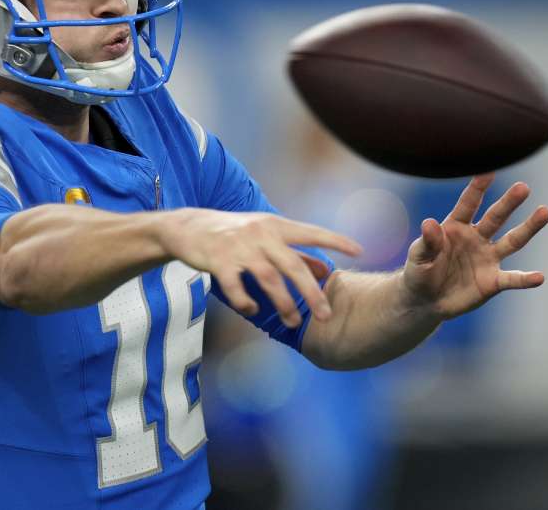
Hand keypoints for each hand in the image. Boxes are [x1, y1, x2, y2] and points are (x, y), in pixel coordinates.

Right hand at [160, 209, 363, 327]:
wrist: (188, 226)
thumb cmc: (234, 233)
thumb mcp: (265, 235)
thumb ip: (295, 252)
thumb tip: (326, 269)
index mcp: (275, 226)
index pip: (311, 232)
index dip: (335, 240)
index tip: (359, 251)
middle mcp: (261, 234)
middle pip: (293, 265)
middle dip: (311, 292)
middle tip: (326, 315)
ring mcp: (239, 247)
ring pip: (268, 279)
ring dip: (283, 303)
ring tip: (293, 321)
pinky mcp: (219, 261)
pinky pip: (237, 287)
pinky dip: (246, 302)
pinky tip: (253, 310)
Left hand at [402, 173, 547, 319]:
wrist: (425, 300)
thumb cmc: (420, 271)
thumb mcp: (418, 256)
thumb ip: (427, 242)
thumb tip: (429, 223)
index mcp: (456, 226)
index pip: (468, 203)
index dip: (477, 188)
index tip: (489, 171)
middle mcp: (476, 237)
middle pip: (496, 216)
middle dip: (509, 202)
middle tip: (523, 187)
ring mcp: (487, 258)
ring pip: (513, 241)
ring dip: (528, 228)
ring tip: (545, 212)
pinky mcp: (493, 281)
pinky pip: (512, 279)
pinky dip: (525, 279)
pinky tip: (539, 277)